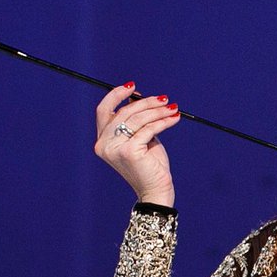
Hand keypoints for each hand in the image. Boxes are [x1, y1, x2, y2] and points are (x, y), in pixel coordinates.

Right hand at [94, 83, 181, 205]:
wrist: (156, 189)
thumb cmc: (149, 165)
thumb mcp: (140, 138)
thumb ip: (136, 120)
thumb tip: (137, 97)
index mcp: (102, 141)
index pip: (103, 110)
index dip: (116, 95)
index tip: (133, 86)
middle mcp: (104, 144)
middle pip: (124, 112)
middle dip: (146, 102)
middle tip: (164, 99)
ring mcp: (115, 149)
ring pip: (138, 119)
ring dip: (158, 111)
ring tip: (172, 108)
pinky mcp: (129, 151)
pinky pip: (149, 129)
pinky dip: (164, 121)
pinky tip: (174, 118)